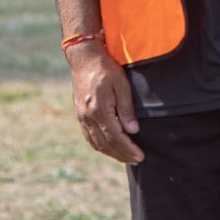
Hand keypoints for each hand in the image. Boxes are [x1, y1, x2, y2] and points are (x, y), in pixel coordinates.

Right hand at [67, 42, 142, 163]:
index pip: (116, 137)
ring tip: (126, 157)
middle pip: (106, 144)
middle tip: (137, 160)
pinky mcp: (79, 115)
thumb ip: (126, 109)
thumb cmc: (106, 69)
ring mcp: (82, 117)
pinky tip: (110, 148)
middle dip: (123, 155)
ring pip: (96, 143)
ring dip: (112, 153)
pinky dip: (100, 146)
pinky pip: (89, 137)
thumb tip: (133, 130)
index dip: (129, 149)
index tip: (140, 156)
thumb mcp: (122, 85)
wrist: (84, 58)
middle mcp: (88, 117)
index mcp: (99, 110)